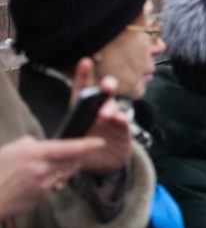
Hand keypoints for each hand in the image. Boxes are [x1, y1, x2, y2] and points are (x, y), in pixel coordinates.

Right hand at [0, 135, 105, 217]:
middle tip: (76, 153)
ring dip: (63, 169)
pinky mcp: (41, 198)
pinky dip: (50, 181)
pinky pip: (53, 186)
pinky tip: (33, 181)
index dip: (86, 146)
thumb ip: (33, 146)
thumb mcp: (11, 150)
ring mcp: (41, 186)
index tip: (100, 143)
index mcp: (32, 153)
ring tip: (45, 167)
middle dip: (76, 157)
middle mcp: (40, 170)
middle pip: (71, 162)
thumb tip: (50, 145)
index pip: (67, 148)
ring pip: (64, 174)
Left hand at [72, 59, 131, 174]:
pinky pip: (124, 122)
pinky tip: (119, 119)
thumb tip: (59, 142)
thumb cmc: (83, 151)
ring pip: (114, 107)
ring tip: (107, 115)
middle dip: (106, 86)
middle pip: (103, 95)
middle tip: (107, 86)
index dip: (83, 76)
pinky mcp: (124, 131)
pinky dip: (122, 119)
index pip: (82, 92)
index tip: (85, 61)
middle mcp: (99, 112)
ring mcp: (113, 120)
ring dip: (110, 108)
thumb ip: (67, 141)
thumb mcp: (70, 146)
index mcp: (83, 112)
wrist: (101, 166)